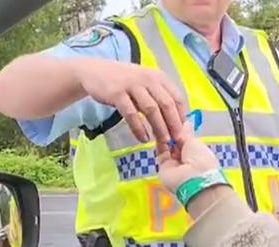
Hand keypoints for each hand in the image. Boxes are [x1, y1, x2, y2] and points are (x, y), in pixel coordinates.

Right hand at [71, 57, 186, 143]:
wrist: (94, 72)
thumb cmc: (124, 82)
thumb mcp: (145, 84)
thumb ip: (159, 98)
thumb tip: (176, 121)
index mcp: (158, 77)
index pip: (177, 97)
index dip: (182, 116)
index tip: (184, 132)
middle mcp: (148, 79)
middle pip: (167, 104)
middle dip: (174, 124)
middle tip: (177, 141)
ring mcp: (132, 85)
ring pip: (151, 109)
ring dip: (159, 128)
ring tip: (163, 142)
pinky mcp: (117, 93)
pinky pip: (131, 114)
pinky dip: (139, 128)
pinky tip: (143, 138)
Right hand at [157, 122, 219, 193]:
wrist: (194, 181)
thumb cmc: (201, 160)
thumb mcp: (194, 142)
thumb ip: (186, 133)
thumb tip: (186, 122)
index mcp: (199, 152)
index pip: (187, 138)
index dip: (181, 129)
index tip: (175, 117)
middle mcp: (187, 158)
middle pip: (176, 142)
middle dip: (172, 131)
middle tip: (167, 119)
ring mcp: (175, 163)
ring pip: (167, 146)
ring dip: (165, 135)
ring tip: (162, 123)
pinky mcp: (164, 167)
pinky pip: (161, 152)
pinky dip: (160, 142)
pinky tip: (159, 131)